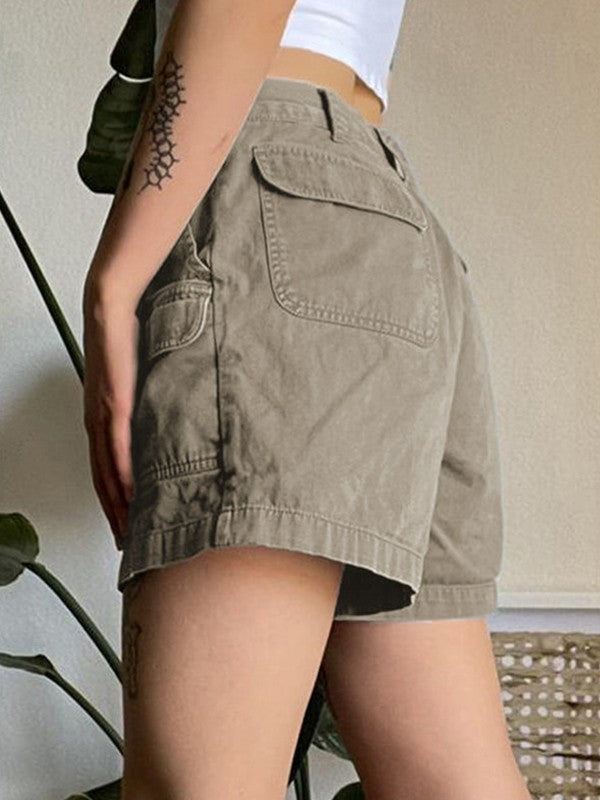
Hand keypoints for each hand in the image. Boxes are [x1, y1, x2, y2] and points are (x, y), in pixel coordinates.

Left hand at [82, 275, 138, 550]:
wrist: (110, 305)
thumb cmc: (123, 336)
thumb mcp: (136, 376)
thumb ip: (142, 400)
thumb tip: (162, 418)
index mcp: (101, 416)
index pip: (104, 468)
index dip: (112, 499)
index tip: (124, 522)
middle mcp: (95, 421)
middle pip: (101, 479)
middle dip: (113, 514)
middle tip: (125, 542)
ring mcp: (103, 414)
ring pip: (106, 471)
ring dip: (116, 504)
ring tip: (128, 530)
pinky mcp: (114, 404)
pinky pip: (117, 447)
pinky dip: (121, 475)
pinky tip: (129, 496)